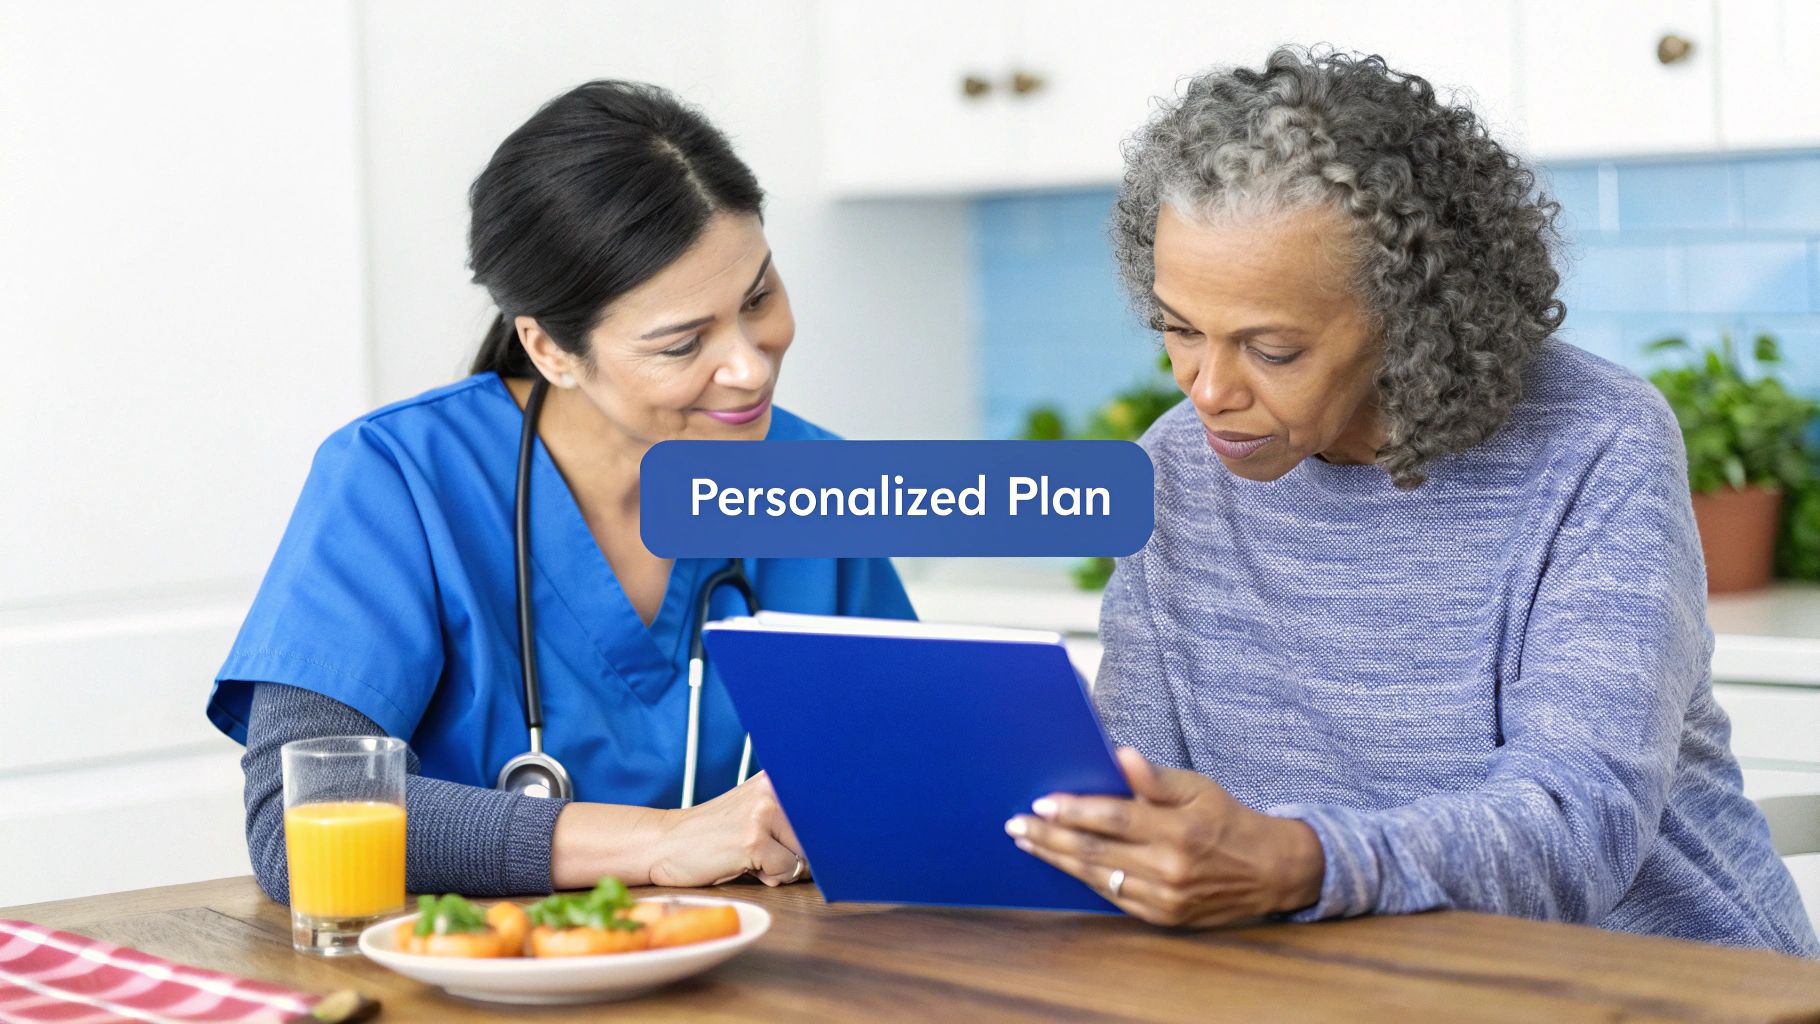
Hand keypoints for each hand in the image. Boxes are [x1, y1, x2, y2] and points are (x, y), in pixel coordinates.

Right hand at [650, 772, 808, 887]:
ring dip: (783, 868)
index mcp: (773, 780)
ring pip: (804, 856)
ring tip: (753, 859)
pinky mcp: (753, 841)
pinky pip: (785, 871)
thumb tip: (827, 848)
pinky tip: (744, 866)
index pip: (823, 809)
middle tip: (767, 856)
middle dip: (799, 856)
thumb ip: (784, 822)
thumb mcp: (750, 814)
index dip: (820, 835)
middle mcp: (771, 791)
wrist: (664, 843)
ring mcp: (762, 814)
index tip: (817, 844)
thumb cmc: (709, 835)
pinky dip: (770, 878)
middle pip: (817, 836)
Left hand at [1006, 747, 1323, 926]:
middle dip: (1049, 837)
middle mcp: (1170, 868)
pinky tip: (1061, 864)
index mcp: (1179, 829)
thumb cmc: (1228, 820)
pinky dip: (1084, 879)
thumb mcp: (1199, 788)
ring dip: (1057, 859)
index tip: (1041, 803)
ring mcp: (1165, 898)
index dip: (1074, 811)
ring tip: (1027, 843)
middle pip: (1095, 851)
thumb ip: (1156, 777)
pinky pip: (1113, 897)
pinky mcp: (1163, 917)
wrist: (1269, 871)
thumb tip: (1120, 754)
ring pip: (1097, 877)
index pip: (1114, 818)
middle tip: (1016, 825)